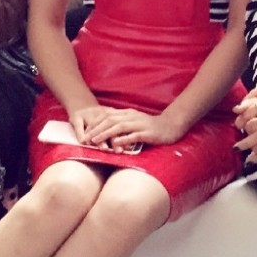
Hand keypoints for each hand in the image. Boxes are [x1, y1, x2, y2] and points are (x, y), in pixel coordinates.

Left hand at [69, 105, 183, 149]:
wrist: (171, 126)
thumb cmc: (152, 127)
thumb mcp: (135, 122)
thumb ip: (122, 124)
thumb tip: (107, 129)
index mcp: (128, 113)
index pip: (108, 116)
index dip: (95, 123)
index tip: (85, 132)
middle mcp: (132, 117)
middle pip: (110, 120)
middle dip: (96, 129)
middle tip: (85, 138)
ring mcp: (140, 124)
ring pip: (119, 127)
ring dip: (106, 134)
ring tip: (95, 141)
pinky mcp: (148, 133)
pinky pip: (134, 135)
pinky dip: (123, 139)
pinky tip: (115, 144)